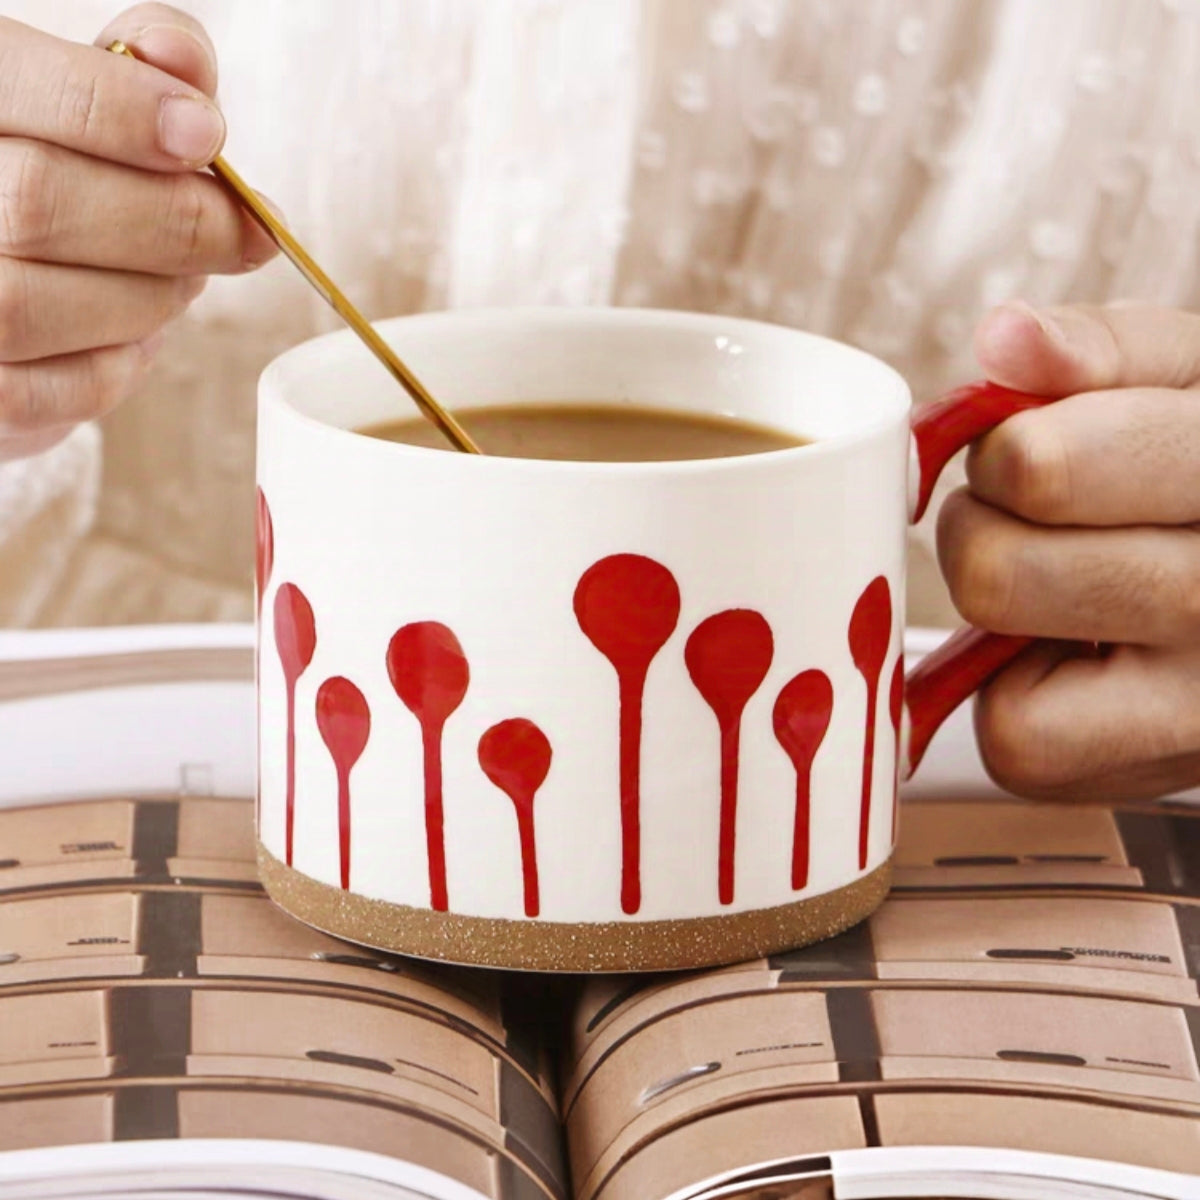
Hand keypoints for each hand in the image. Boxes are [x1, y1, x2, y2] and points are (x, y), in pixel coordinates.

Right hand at [0, 3, 276, 460]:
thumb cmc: (34, 181)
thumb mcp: (72, 105)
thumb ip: (127, 74)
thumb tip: (187, 62)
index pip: (13, 82)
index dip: (120, 110)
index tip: (209, 135)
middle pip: (42, 202)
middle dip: (176, 220)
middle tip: (247, 230)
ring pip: (57, 303)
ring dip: (157, 293)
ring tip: (181, 274)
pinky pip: (74, 386)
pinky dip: (129, 358)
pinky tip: (135, 327)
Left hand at [938, 301, 1199, 799]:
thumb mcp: (1187, 374)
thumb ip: (1099, 350)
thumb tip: (1006, 340)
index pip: (1037, 470)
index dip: (999, 454)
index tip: (1026, 452)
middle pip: (996, 576)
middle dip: (984, 534)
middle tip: (1036, 523)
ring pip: (1007, 682)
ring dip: (1001, 621)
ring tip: (1061, 583)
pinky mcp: (1157, 766)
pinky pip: (1022, 746)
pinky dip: (1020, 701)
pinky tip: (1073, 653)